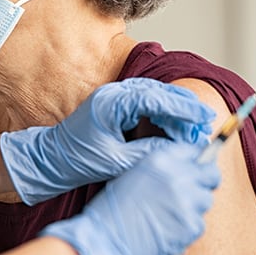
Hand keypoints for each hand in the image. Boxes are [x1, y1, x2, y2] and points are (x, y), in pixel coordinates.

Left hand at [0, 78, 214, 204]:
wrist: (50, 160)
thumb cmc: (77, 161)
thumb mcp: (117, 162)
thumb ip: (148, 153)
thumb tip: (178, 150)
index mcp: (111, 103)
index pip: (156, 98)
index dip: (183, 108)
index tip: (203, 118)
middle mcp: (113, 94)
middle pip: (158, 92)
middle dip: (184, 108)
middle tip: (205, 123)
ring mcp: (113, 97)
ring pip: (154, 96)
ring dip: (175, 111)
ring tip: (195, 127)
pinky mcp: (114, 106)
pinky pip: (145, 104)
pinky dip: (163, 114)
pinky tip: (175, 128)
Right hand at [40, 140, 220, 254]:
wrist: (104, 242)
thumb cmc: (112, 211)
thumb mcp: (133, 175)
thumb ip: (161, 170)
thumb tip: (185, 170)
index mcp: (160, 160)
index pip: (194, 151)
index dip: (195, 162)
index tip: (195, 170)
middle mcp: (178, 177)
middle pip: (211, 174)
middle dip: (205, 182)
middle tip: (193, 192)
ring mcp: (187, 202)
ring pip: (206, 200)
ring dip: (194, 207)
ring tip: (170, 216)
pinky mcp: (191, 226)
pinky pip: (199, 224)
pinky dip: (187, 228)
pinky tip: (167, 231)